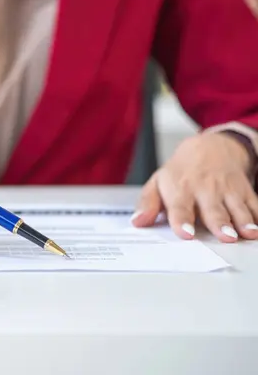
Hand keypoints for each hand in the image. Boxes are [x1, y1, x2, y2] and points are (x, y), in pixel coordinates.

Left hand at [131, 132, 257, 241]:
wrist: (210, 148)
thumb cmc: (181, 172)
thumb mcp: (158, 183)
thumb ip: (147, 203)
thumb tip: (137, 221)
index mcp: (180, 190)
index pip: (180, 208)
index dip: (182, 221)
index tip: (186, 234)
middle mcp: (204, 189)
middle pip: (212, 209)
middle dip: (219, 223)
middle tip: (225, 237)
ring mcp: (227, 190)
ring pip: (237, 207)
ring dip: (244, 220)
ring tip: (248, 233)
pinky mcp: (244, 190)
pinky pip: (254, 203)